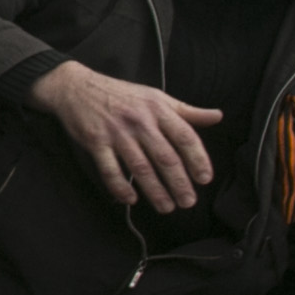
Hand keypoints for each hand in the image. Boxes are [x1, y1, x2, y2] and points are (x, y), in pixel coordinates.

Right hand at [29, 60, 221, 212]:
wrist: (76, 87)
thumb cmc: (120, 94)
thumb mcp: (156, 97)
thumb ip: (187, 110)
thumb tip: (218, 116)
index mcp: (157, 109)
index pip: (184, 136)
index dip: (197, 159)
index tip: (204, 179)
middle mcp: (139, 121)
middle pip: (165, 157)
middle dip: (179, 183)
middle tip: (188, 202)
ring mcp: (116, 133)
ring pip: (140, 167)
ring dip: (155, 191)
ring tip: (166, 207)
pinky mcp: (95, 142)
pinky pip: (110, 170)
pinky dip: (120, 186)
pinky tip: (131, 199)